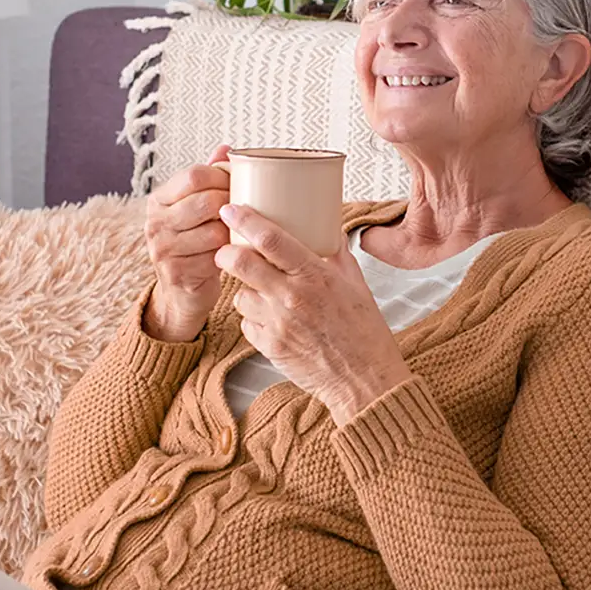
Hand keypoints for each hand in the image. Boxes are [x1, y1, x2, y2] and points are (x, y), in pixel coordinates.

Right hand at [142, 145, 232, 340]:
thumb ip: (209, 177)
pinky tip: (233, 253)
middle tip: (245, 212)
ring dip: (233, 233)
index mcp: (159, 199)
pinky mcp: (176, 272)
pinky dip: (230, 254)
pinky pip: (216, 257)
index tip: (238, 185)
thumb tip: (225, 148)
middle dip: (233, 205)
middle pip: (206, 201)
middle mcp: (155, 222)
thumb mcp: (196, 208)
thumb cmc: (195, 242)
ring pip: (214, 230)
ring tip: (239, 233)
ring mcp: (162, 248)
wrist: (182, 290)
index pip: (195, 176)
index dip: (223, 177)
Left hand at [214, 204, 413, 425]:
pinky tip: (272, 319)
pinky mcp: (269, 347)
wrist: (364, 379)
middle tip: (227, 251)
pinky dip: (254, 318)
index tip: (231, 210)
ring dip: (244, 290)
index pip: (271, 239)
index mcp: (315, 275)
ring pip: (240, 295)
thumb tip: (326, 229)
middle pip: (240, 263)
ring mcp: (278, 324)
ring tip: (262, 293)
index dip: (245, 220)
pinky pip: (247, 323)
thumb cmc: (363, 331)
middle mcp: (292, 297)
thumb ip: (336, 254)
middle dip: (226, 253)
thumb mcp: (356, 283)